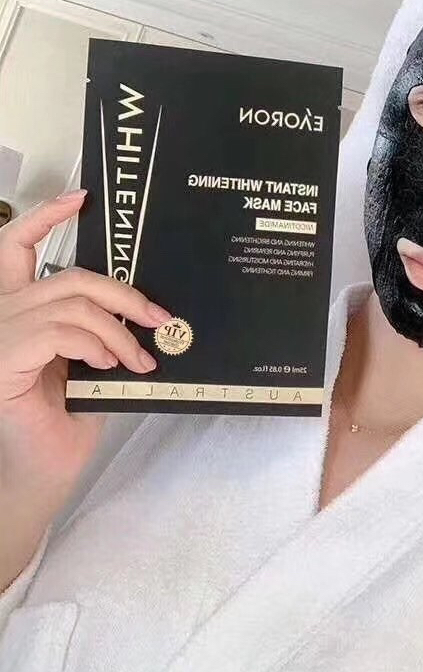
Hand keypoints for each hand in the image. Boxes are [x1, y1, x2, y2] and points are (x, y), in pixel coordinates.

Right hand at [0, 189, 170, 589]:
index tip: (82, 198)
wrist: (43, 474)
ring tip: (138, 359)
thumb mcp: (89, 365)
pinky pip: (59, 330)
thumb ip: (100, 330)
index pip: (16, 247)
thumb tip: (145, 308)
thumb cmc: (64, 423)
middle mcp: (3, 314)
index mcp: (19, 310)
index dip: (46, 216)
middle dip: (122, 292)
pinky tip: (111, 365)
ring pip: (70, 303)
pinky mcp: (3, 357)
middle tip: (159, 318)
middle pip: (66, 276)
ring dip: (118, 330)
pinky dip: (95, 343)